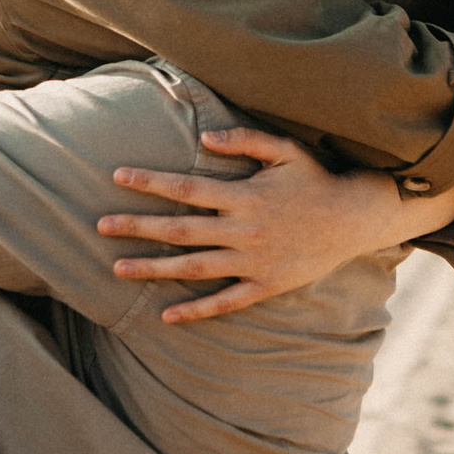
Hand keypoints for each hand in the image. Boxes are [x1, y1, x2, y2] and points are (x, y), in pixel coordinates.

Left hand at [97, 128, 422, 323]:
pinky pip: (225, 302)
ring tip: (117, 268)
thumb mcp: (285, 150)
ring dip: (154, 268)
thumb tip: (204, 138)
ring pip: (194, 268)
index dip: (150, 182)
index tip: (116, 176)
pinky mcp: (265, 285)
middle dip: (137, 227)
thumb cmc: (315, 179)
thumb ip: (245, 141)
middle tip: (99, 225)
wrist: (354, 219)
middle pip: (180, 230)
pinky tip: (166, 315)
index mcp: (245, 196)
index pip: (187, 188)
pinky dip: (196, 310)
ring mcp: (253, 262)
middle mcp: (244, 231)